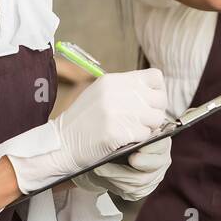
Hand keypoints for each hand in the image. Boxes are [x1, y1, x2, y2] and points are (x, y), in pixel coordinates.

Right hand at [9, 69, 167, 193]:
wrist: (60, 144)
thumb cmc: (83, 123)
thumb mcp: (101, 95)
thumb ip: (126, 90)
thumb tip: (156, 95)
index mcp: (113, 80)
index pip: (155, 77)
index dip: (157, 91)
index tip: (149, 104)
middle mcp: (116, 91)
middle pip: (159, 99)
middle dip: (155, 113)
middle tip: (142, 123)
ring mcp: (117, 111)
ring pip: (155, 119)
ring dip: (148, 128)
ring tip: (131, 132)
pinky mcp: (117, 132)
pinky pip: (145, 136)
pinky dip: (138, 141)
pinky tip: (123, 141)